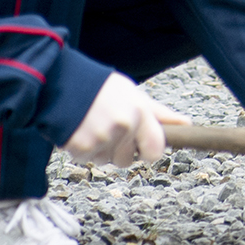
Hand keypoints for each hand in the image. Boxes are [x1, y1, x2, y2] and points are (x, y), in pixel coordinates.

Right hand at [61, 72, 190, 166]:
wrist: (59, 83)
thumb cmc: (100, 88)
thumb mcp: (134, 94)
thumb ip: (159, 113)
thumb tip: (186, 124)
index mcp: (140, 113)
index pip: (156, 150)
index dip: (148, 151)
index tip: (140, 146)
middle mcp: (124, 127)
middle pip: (128, 160)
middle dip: (119, 150)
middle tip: (109, 129)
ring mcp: (101, 138)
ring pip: (106, 161)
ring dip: (99, 149)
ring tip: (92, 125)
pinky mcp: (80, 147)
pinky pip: (86, 159)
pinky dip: (82, 149)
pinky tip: (79, 130)